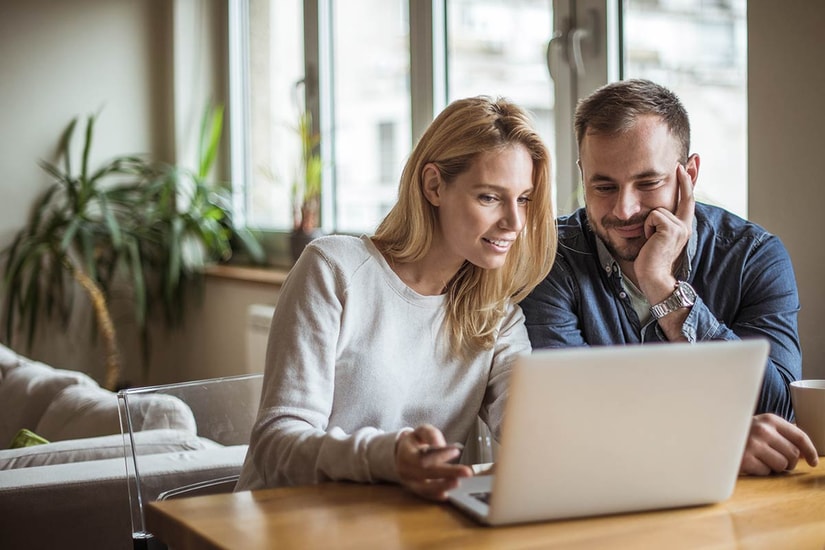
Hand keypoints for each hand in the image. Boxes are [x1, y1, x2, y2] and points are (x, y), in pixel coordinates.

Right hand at [395, 424, 472, 500]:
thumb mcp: (420, 432)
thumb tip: (440, 445)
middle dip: (447, 472)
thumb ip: (430, 434)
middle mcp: (406, 471)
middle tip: (466, 472)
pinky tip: (448, 494)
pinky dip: (437, 496)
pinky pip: (427, 496)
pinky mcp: (417, 491)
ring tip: (458, 482)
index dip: (439, 455)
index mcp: (406, 454)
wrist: (401, 456)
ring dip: (443, 486)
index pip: (423, 456)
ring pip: (425, 488)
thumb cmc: (414, 443)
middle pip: (427, 473)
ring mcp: (410, 483)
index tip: (456, 451)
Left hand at [636, 163, 694, 302]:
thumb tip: (652, 211)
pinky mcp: (672, 228)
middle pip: (684, 196)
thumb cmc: (649, 261)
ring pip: (657, 209)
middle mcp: (685, 225)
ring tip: (650, 240)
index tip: (688, 166)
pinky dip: (647, 227)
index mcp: (682, 227)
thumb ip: (657, 223)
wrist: (653, 277)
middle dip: (686, 177)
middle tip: (684, 161)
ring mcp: (680, 227)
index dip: (688, 183)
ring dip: (648, 224)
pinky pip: (653, 216)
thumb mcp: (654, 237)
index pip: (687, 201)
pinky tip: (650, 240)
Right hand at [739, 413, 818, 474]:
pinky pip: (766, 472)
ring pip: (782, 465)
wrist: (712, 435)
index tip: (813, 462)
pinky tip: (750, 462)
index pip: (799, 435)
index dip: (810, 451)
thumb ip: (780, 433)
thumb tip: (804, 452)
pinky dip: (760, 470)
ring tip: (761, 460)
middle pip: (793, 454)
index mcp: (769, 419)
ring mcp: (753, 444)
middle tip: (776, 460)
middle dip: (789, 462)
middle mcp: (763, 430)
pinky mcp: (745, 459)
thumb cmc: (740, 433)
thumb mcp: (760, 426)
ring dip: (774, 466)